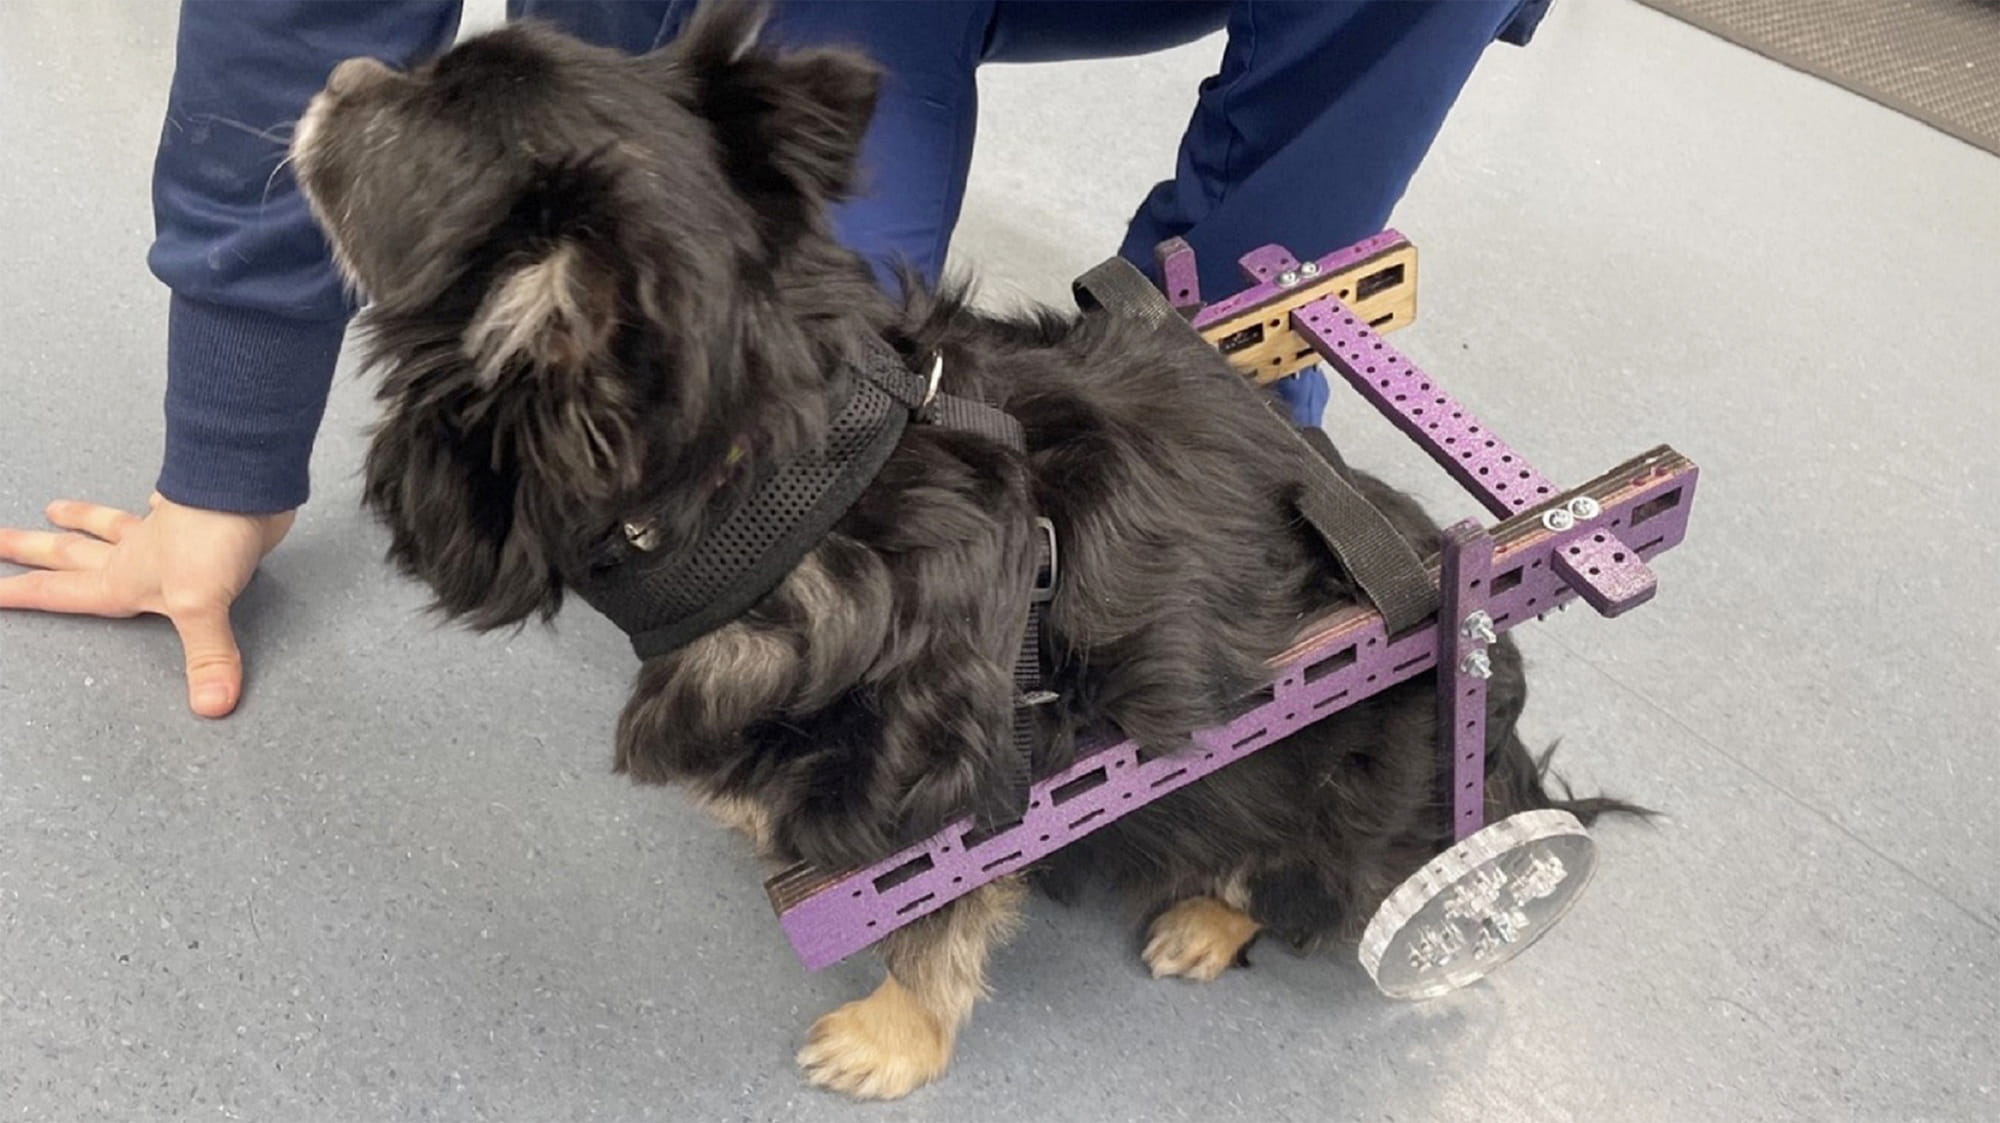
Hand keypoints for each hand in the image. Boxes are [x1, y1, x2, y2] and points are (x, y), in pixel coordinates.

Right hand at [0, 494, 294, 716]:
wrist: (246, 485)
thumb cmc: (211, 539)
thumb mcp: (201, 606)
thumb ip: (205, 657)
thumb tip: (210, 706)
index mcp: (122, 579)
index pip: (59, 592)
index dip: (21, 595)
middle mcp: (134, 554)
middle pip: (69, 554)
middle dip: (29, 551)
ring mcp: (162, 533)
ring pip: (109, 526)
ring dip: (81, 519)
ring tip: (52, 509)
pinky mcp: (194, 517)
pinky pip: (163, 508)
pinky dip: (153, 504)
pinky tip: (150, 499)